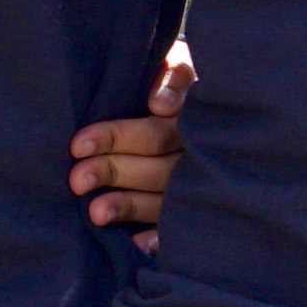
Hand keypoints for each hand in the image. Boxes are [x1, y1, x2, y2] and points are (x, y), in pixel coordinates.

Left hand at [71, 39, 196, 252]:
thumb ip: (171, 75)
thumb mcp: (178, 62)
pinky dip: (162, 237)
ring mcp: (206, 183)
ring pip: (166, 199)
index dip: (114, 138)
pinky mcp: (205, 207)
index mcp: (193, 120)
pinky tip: (139, 244)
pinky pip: (184, 228)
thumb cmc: (178, 78)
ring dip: (130, 206)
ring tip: (95, 213)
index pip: (152, 134)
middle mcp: (202, 155)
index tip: (77, 145)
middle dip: (113, 172)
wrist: (230, 95)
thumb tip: (159, 104)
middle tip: (76, 179)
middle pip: (157, 169)